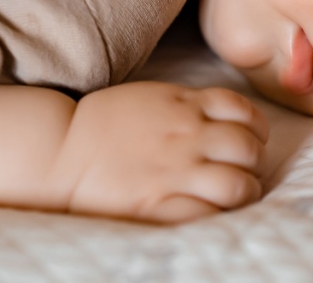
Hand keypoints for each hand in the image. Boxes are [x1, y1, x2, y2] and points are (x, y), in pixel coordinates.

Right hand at [51, 81, 268, 222]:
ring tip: (234, 195)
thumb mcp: (149, 97)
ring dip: (244, 191)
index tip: (249, 138)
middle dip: (253, 162)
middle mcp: (186, 136)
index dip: (254, 128)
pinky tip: (209, 211)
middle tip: (243, 170)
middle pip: (248, 149)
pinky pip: (208, 214)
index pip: (244, 112)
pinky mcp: (160, 204)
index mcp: (183, 104)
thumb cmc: (100, 125)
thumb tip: (218, 117)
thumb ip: (185, 104)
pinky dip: (216, 214)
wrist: (58, 150)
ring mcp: (175, 171)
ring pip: (239, 184)